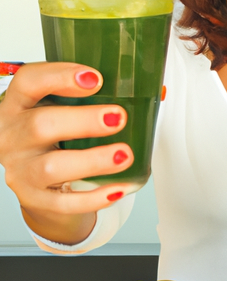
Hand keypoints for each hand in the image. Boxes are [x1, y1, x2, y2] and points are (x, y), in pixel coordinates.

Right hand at [0, 62, 133, 243]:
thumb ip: (98, 97)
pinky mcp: (35, 199)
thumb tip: (157, 92)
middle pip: (40, 125)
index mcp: (20, 104)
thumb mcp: (66, 111)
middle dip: (83, 121)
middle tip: (118, 118)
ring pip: (51, 167)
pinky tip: (118, 189)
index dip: (59, 77)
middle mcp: (13, 135)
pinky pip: (63, 203)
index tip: (95, 79)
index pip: (29, 81)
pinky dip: (94, 198)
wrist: (41, 182)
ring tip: (124, 155)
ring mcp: (21, 170)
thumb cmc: (59, 136)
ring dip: (92, 160)